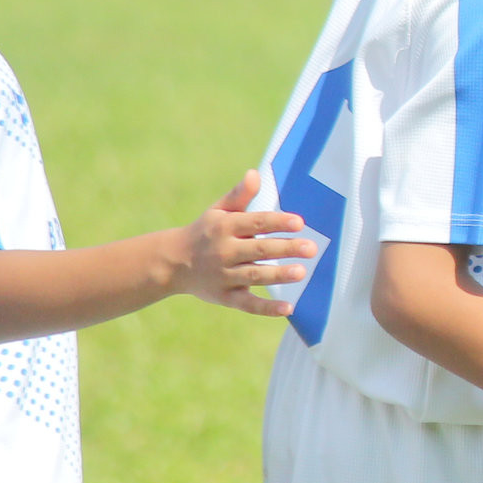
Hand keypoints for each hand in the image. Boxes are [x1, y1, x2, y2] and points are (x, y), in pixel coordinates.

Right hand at [175, 170, 316, 315]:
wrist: (170, 262)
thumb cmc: (205, 232)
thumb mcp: (218, 211)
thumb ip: (239, 195)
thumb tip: (255, 173)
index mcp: (225, 227)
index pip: (255, 222)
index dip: (277, 222)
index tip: (299, 222)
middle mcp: (224, 251)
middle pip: (259, 249)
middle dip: (285, 248)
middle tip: (312, 248)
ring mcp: (224, 275)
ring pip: (255, 275)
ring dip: (278, 274)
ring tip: (302, 272)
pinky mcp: (225, 296)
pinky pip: (247, 304)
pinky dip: (267, 308)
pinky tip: (288, 308)